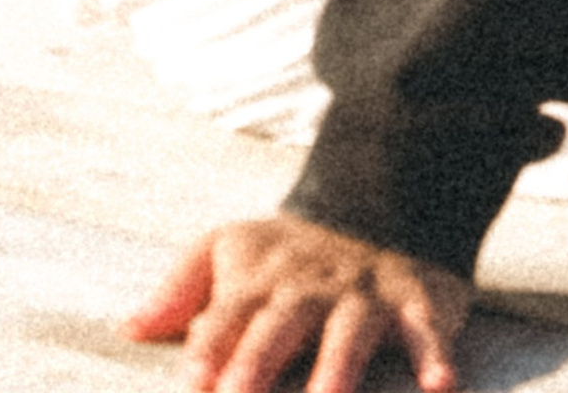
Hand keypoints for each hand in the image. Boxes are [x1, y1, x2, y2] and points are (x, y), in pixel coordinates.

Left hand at [129, 215, 471, 392]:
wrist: (382, 194)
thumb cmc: (290, 250)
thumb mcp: (231, 249)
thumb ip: (182, 289)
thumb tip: (127, 328)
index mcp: (260, 280)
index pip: (225, 317)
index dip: (208, 351)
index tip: (193, 387)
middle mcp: (309, 288)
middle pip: (279, 327)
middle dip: (257, 364)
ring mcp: (364, 293)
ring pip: (349, 331)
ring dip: (337, 369)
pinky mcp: (416, 300)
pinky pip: (427, 329)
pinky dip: (435, 356)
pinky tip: (440, 389)